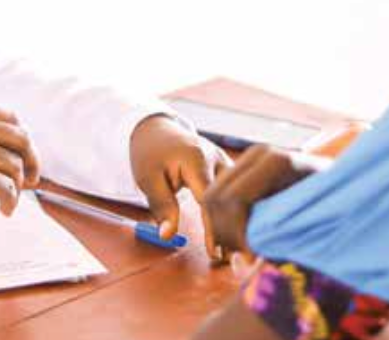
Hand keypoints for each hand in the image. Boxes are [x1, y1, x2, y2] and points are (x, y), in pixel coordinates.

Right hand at [0, 103, 41, 226]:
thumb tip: (12, 151)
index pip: (11, 117)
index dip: (23, 139)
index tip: (25, 156)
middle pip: (22, 139)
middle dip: (32, 161)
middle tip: (32, 180)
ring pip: (16, 167)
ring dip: (16, 187)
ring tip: (6, 200)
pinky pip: (8, 189)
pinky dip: (11, 202)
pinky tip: (4, 210)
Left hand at [129, 114, 231, 258]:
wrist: (157, 130)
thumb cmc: (150, 154)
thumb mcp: (148, 179)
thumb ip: (161, 206)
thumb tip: (168, 236)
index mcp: (197, 159)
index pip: (210, 198)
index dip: (214, 227)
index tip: (215, 252)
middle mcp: (217, 158)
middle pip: (231, 197)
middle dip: (231, 228)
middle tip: (228, 258)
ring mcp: (225, 161)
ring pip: (239, 194)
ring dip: (237, 219)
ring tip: (236, 248)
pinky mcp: (228, 167)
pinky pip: (238, 189)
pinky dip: (237, 209)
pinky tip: (238, 230)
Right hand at [204, 144, 329, 255]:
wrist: (347, 184)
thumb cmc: (338, 205)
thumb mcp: (315, 219)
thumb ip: (282, 237)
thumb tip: (249, 263)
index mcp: (276, 161)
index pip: (234, 199)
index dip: (238, 234)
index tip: (252, 259)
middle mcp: (258, 154)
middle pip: (215, 197)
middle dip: (225, 233)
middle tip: (244, 259)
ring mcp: (249, 158)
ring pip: (210, 198)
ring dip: (220, 229)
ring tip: (243, 252)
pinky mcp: (244, 168)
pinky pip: (216, 196)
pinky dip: (221, 223)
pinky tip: (240, 240)